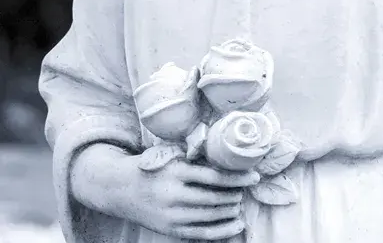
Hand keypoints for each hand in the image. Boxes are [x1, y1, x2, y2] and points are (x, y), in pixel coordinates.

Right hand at [127, 157, 259, 239]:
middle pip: (215, 198)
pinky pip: (202, 234)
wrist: (121, 188)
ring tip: (240, 202)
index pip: (215, 176)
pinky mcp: (170, 229)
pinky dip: (223, 230)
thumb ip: (197, 157)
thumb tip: (230, 158)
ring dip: (231, 210)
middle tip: (246, 189)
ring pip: (211, 216)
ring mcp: (172, 215)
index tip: (254, 176)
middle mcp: (174, 194)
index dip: (238, 177)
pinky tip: (236, 224)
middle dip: (236, 194)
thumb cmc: (154, 167)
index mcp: (176, 171)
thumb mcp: (172, 155)